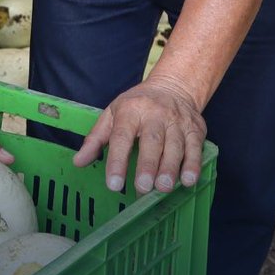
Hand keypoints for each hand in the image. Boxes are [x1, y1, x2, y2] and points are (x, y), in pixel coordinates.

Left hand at [72, 79, 205, 194]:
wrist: (174, 86)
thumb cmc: (138, 105)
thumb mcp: (112, 114)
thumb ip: (96, 139)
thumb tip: (78, 162)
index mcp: (131, 110)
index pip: (122, 136)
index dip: (117, 160)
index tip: (114, 183)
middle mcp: (155, 113)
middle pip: (152, 140)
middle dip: (148, 164)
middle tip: (142, 186)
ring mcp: (177, 121)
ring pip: (175, 145)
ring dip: (170, 168)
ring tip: (163, 188)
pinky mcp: (195, 129)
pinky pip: (195, 147)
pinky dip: (193, 165)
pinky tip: (188, 180)